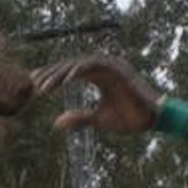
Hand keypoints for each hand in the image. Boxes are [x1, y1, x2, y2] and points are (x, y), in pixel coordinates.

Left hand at [32, 56, 162, 134]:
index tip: (35, 86)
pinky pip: (93, 65)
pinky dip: (78, 72)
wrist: (154, 119)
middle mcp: (103, 67)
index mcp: (98, 76)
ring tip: (44, 86)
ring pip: (78, 64)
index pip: (70, 72)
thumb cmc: (130, 118)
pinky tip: (64, 81)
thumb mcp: (99, 119)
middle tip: (33, 84)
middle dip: (51, 74)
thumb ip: (79, 118)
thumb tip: (55, 123)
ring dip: (60, 74)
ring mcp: (110, 65)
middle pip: (70, 65)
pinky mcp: (117, 68)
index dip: (52, 78)